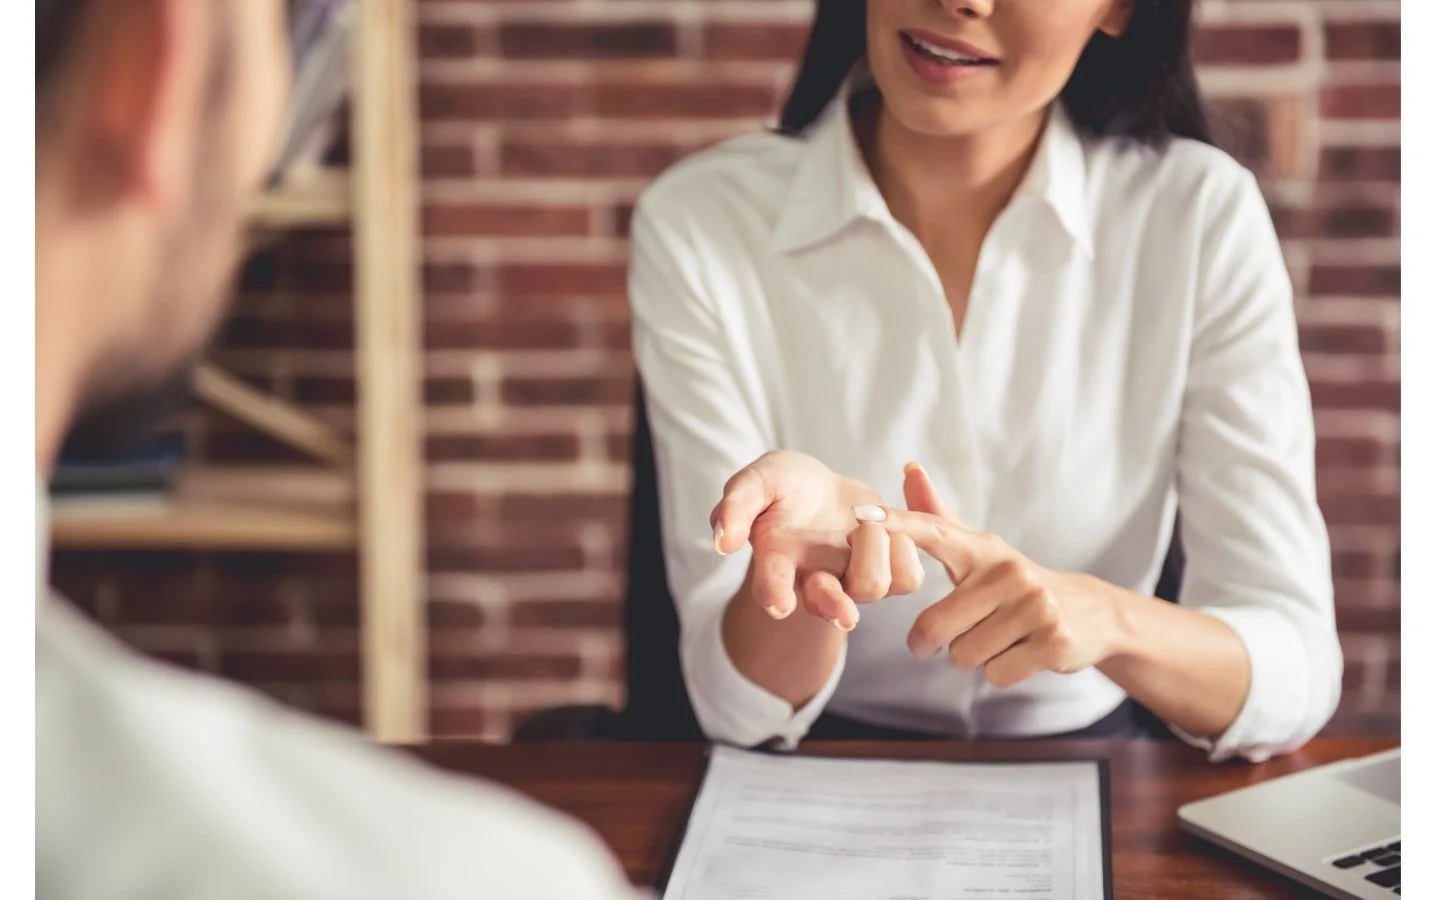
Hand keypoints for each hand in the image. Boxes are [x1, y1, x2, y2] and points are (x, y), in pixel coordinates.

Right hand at [710, 451, 925, 630]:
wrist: (820, 490)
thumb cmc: (782, 488)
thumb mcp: (757, 481)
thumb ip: (736, 506)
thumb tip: (722, 540)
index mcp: (778, 560)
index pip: (772, 585)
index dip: (774, 594)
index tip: (779, 605)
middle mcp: (814, 579)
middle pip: (829, 605)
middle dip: (835, 608)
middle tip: (844, 615)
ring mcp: (851, 579)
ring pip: (875, 587)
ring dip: (875, 547)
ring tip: (864, 519)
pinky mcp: (887, 572)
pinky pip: (909, 575)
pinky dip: (906, 545)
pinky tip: (889, 523)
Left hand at [861, 464, 1132, 688]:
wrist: (1092, 614)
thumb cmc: (1016, 584)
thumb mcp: (980, 551)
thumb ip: (938, 517)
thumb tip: (909, 467)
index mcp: (983, 550)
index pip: (933, 532)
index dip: (897, 525)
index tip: (862, 515)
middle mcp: (1009, 572)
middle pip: (935, 626)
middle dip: (934, 642)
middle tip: (951, 637)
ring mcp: (1035, 606)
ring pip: (964, 655)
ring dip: (973, 657)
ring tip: (999, 638)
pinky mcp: (1053, 641)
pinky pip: (995, 674)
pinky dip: (1000, 672)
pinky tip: (1020, 653)